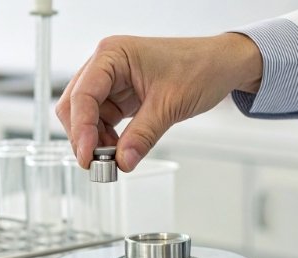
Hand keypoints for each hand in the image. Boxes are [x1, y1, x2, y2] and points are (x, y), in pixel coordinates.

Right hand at [55, 33, 261, 171]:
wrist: (222, 66)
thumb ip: (142, 135)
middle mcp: (106, 65)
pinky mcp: (120, 95)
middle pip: (75, 105)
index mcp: (113, 55)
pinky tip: (119, 150)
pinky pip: (103, 121)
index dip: (81, 128)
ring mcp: (112, 81)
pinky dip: (107, 138)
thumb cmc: (201, 67)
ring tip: (113, 159)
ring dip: (94, 140)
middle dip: (83, 135)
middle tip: (97, 163)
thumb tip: (122, 162)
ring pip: (86, 116)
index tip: (87, 155)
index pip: (83, 94)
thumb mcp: (170, 105)